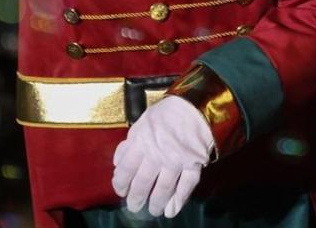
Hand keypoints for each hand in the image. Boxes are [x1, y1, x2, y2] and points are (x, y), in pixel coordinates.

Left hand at [112, 96, 214, 218]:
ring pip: (163, 187)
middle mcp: (157, 153)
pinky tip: (172, 210)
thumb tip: (118, 162)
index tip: (121, 191)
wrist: (197, 105)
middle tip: (134, 206)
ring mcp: (176, 160)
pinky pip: (186, 185)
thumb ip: (130, 141)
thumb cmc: (168, 112)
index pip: (126, 168)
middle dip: (137, 197)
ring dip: (156, 202)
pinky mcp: (194, 163)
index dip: (121, 183)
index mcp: (142, 141)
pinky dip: (179, 200)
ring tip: (153, 210)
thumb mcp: (144, 121)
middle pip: (143, 182)